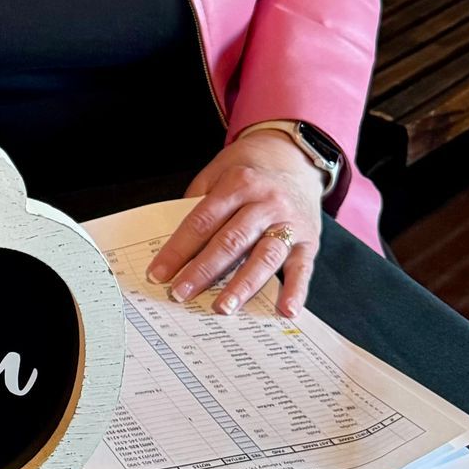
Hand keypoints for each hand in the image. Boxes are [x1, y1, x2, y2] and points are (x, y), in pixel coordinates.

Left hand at [146, 130, 325, 316]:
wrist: (295, 157)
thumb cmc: (250, 169)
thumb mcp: (218, 171)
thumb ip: (199, 203)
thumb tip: (176, 244)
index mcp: (238, 183)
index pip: (202, 221)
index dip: (178, 249)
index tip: (159, 273)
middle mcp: (266, 203)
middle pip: (230, 241)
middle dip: (203, 271)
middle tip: (181, 294)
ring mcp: (289, 222)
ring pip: (264, 257)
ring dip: (243, 285)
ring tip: (224, 307)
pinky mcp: (309, 241)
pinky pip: (303, 268)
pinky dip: (295, 291)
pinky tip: (285, 311)